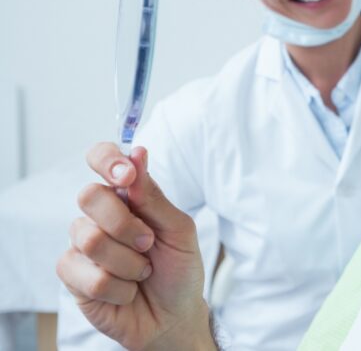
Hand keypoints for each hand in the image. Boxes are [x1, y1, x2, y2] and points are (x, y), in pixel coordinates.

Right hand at [57, 143, 215, 350]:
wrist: (175, 314)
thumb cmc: (179, 268)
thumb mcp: (179, 230)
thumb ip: (154, 197)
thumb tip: (138, 154)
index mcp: (126, 196)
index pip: (101, 158)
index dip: (107, 160)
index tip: (127, 175)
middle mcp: (99, 215)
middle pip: (89, 196)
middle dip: (126, 224)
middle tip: (149, 243)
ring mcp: (82, 244)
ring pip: (91, 240)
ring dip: (130, 263)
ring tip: (143, 272)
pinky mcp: (73, 277)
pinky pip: (91, 277)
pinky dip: (120, 288)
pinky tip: (127, 291)